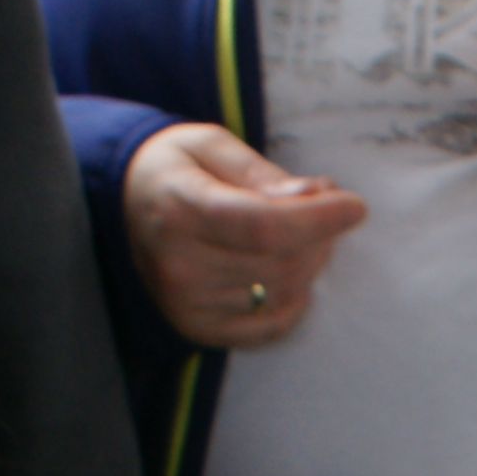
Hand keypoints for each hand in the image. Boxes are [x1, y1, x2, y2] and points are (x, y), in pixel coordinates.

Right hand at [123, 123, 366, 350]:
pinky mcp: (198, 329)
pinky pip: (272, 325)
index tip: (355, 206)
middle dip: (319, 236)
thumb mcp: (211, 146)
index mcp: (180, 208)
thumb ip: (262, 173)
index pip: (265, 225)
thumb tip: (315, 195)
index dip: (319, 219)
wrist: (121, 209)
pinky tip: (288, 273)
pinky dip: (294, 300)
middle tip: (322, 210)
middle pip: (282, 261)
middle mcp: (180, 265)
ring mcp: (187, 305)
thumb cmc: (175, 170)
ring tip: (301, 237)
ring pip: (284, 292)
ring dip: (309, 265)